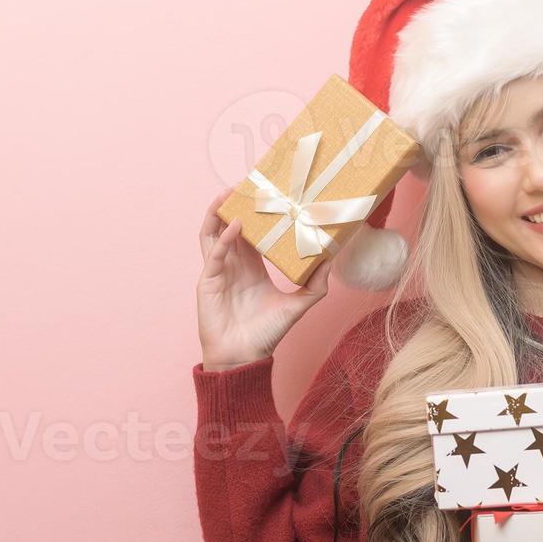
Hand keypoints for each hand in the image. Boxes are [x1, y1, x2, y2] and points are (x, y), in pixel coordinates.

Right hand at [197, 186, 330, 369]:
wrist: (243, 357)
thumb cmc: (266, 335)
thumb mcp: (297, 305)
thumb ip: (316, 285)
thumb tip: (335, 260)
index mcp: (251, 268)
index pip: (253, 233)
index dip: (258, 213)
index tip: (269, 194)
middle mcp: (233, 265)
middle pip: (231, 226)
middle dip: (238, 205)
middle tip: (249, 183)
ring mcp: (218, 271)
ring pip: (214, 233)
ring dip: (220, 212)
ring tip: (231, 192)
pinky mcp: (207, 281)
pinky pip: (214, 253)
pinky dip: (224, 237)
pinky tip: (236, 225)